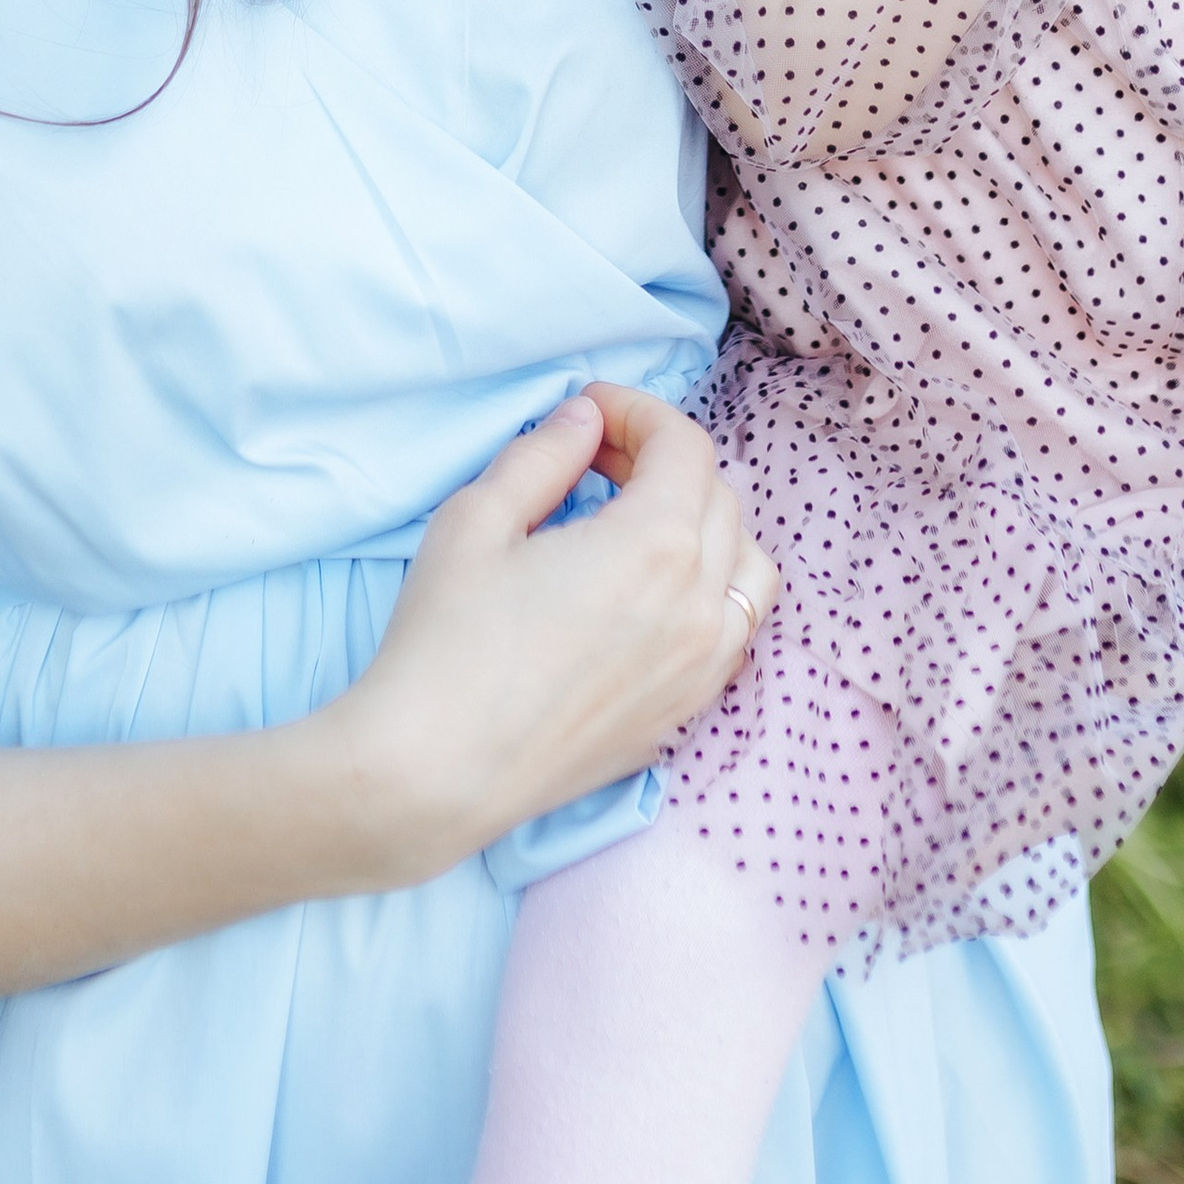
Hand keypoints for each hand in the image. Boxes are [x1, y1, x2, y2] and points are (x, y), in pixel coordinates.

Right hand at [329, 385, 778, 886]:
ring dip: (705, 527)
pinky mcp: (681, 719)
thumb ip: (544, 455)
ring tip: (636, 524)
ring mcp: (699, 673)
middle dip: (664, 460)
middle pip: (720, 498)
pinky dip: (711, 595)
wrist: (435, 773)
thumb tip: (585, 421)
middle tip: (596, 459)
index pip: (685, 445)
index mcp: (656, 546)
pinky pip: (733, 637)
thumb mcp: (478, 518)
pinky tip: (646, 597)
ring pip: (748, 570)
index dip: (639, 410)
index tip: (587, 412)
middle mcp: (699, 609)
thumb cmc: (446, 639)